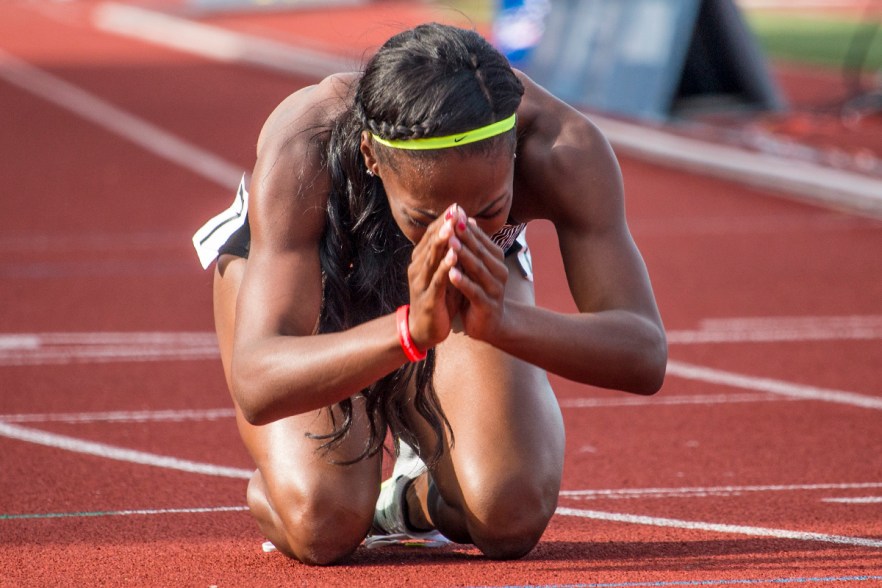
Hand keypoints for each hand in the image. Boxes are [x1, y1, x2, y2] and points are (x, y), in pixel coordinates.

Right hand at [406, 204, 464, 349]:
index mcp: (421, 261)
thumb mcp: (443, 274)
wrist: (423, 331)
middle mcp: (418, 269)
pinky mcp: (428, 298)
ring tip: (452, 227)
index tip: (456, 206)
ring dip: (442, 242)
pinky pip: (437, 280)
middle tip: (454, 209)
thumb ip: (449, 254)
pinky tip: (453, 256)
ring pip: (432, 258)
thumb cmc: (436, 300)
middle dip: (443, 226)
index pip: (431, 236)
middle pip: (430, 243)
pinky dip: (445, 266)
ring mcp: (421, 283)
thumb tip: (461, 233)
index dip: (443, 221)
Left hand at [448, 216, 508, 341]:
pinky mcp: (487, 305)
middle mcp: (498, 271)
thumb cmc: (479, 290)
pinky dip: (463, 282)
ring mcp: (495, 288)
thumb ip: (473, 245)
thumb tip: (467, 218)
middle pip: (479, 251)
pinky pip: (474, 291)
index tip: (453, 211)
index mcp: (496, 259)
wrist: (490, 324)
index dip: (466, 226)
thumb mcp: (476, 266)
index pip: (480, 239)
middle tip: (450, 222)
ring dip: (463, 255)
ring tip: (450, 243)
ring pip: (477, 269)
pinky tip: (451, 274)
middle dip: (464, 236)